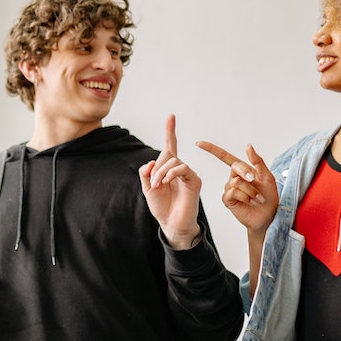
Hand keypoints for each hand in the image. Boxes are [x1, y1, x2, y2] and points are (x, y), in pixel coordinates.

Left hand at [138, 115, 202, 248]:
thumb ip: (146, 173)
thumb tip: (151, 162)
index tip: (171, 116)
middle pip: (167, 156)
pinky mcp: (194, 181)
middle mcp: (179, 169)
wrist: (171, 224)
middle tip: (153, 184)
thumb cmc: (161, 207)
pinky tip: (166, 182)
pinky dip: (172, 173)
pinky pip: (183, 168)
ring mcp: (188, 174)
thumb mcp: (147, 189)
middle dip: (156, 168)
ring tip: (158, 186)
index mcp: (168, 169)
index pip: (170, 146)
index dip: (170, 131)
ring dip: (162, 172)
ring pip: (174, 161)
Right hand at [195, 141, 278, 233]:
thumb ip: (257, 161)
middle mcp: (234, 179)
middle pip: (234, 167)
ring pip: (236, 182)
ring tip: (257, 198)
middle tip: (255, 180)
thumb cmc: (269, 197)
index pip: (225, 157)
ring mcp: (229, 189)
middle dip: (246, 172)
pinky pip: (232, 192)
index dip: (212, 149)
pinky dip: (244, 196)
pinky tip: (251, 202)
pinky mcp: (228, 200)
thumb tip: (248, 146)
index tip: (199, 143)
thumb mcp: (267, 176)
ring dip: (250, 190)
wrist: (268, 215)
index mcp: (242, 171)